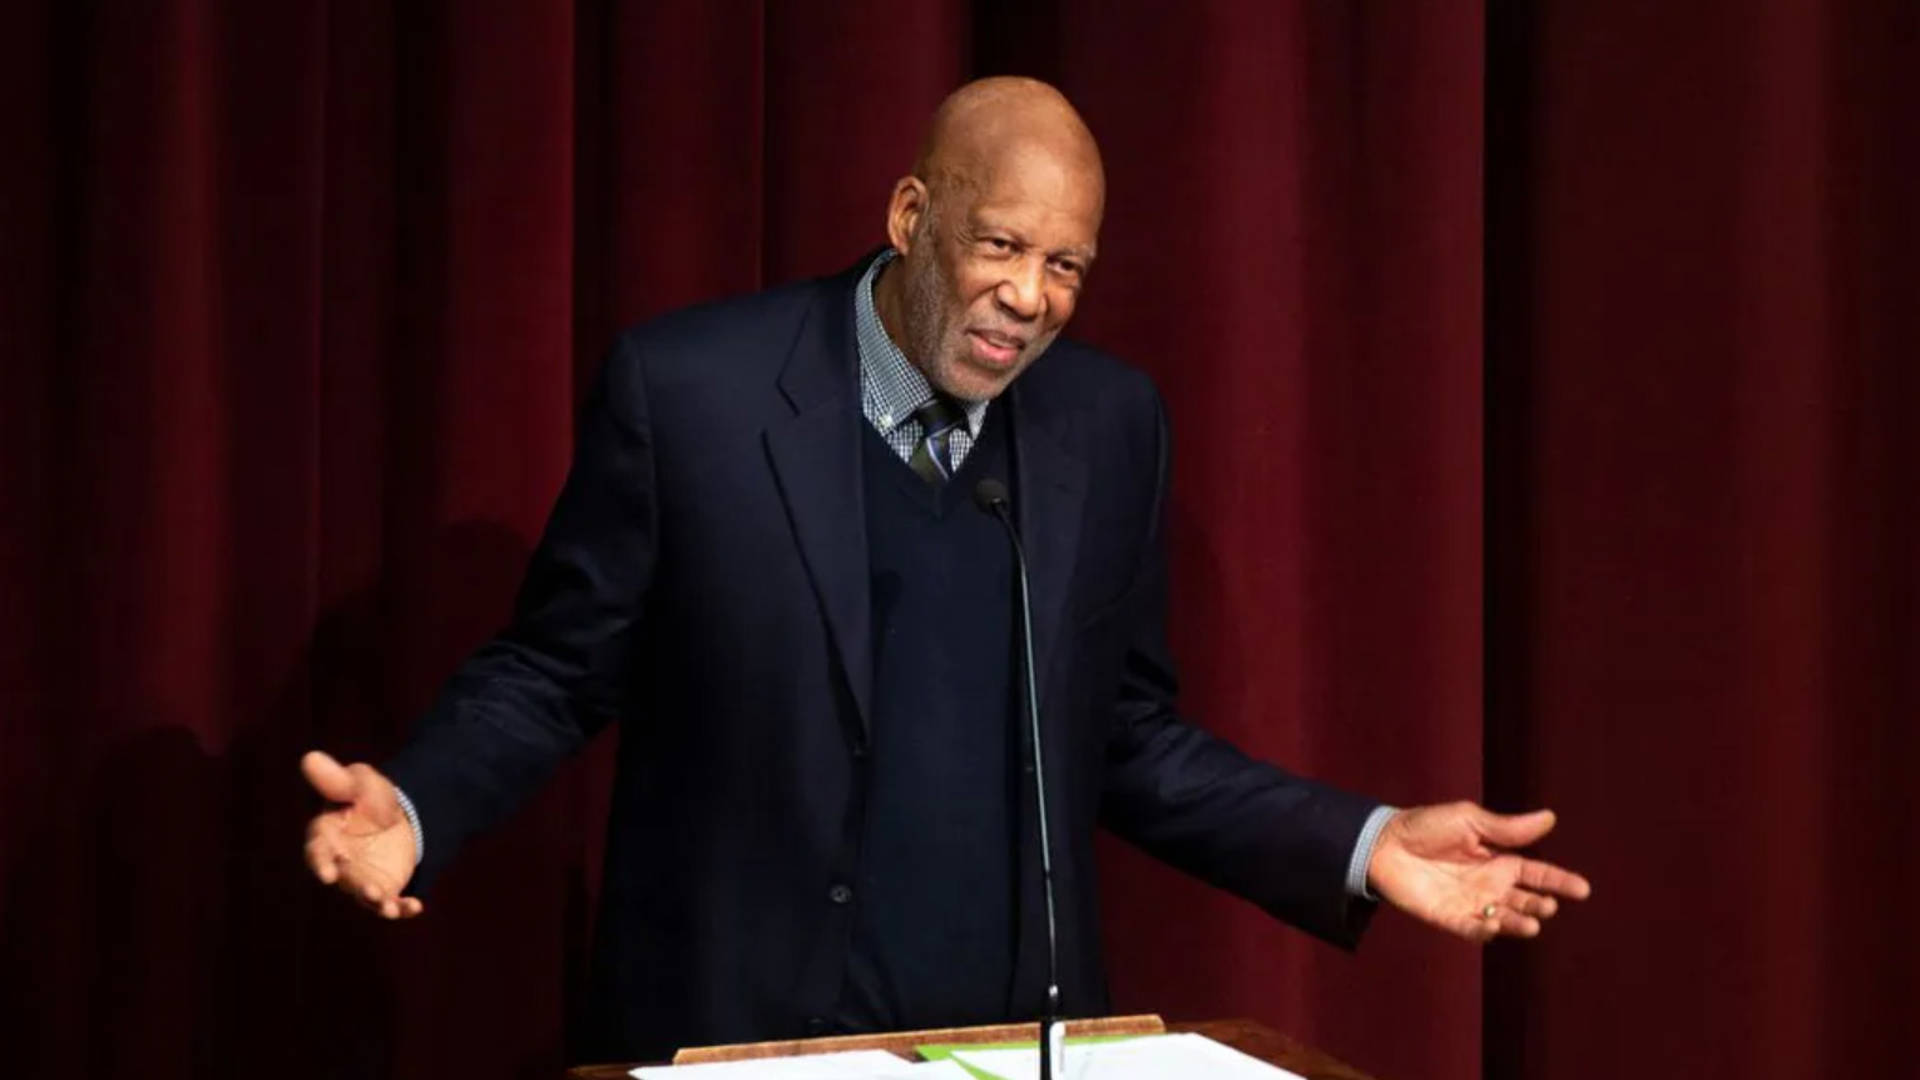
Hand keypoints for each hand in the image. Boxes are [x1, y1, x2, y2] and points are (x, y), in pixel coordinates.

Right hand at [301, 750, 424, 919]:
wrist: (398, 813)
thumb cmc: (369, 795)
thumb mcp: (358, 782)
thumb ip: (337, 778)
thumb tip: (310, 757)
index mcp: (327, 836)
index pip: (317, 850)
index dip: (321, 861)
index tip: (328, 873)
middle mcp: (340, 862)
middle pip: (343, 878)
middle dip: (355, 886)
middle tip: (370, 891)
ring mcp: (361, 878)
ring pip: (365, 896)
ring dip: (376, 902)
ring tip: (389, 906)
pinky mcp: (384, 887)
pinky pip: (391, 902)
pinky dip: (402, 908)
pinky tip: (416, 907)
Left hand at [1366, 801, 1590, 941]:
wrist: (1383, 842)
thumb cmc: (1426, 826)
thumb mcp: (1469, 821)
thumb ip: (1507, 828)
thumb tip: (1550, 818)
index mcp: (1499, 860)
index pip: (1538, 873)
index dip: (1560, 881)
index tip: (1583, 889)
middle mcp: (1491, 885)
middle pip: (1526, 901)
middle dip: (1540, 905)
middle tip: (1546, 905)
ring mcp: (1472, 903)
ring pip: (1505, 919)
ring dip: (1519, 923)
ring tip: (1530, 923)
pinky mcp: (1450, 918)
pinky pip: (1473, 929)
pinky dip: (1486, 930)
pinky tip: (1493, 924)